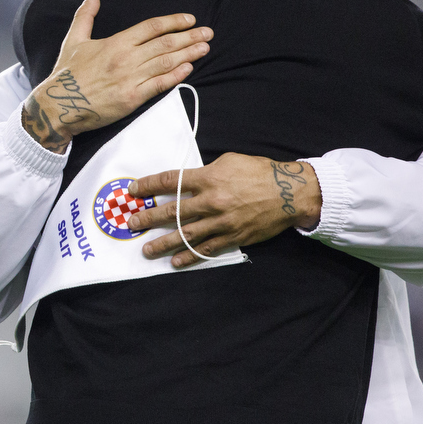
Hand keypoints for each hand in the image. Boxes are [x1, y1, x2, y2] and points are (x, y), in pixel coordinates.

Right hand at [21, 0, 211, 152]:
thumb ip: (86, 15)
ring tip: (205, 47)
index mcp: (116, 42)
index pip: (152, 27)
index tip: (189, 19)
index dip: (174, 21)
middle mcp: (127, 58)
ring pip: (167, 62)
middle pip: (166, 43)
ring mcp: (131, 79)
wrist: (59, 105)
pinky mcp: (132, 99)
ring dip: (189, 54)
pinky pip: (159, 85)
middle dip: (190, 36)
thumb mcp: (74, 39)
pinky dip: (176, 76)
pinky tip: (189, 68)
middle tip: (208, 32)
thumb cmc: (66, 73)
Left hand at [125, 153, 321, 266]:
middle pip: (172, 211)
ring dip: (163, 243)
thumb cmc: (259, 172)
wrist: (290, 193)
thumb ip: (205, 172)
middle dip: (149, 218)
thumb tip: (185, 182)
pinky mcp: (232, 237)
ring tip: (147, 250)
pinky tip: (175, 262)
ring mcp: (221, 222)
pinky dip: (189, 257)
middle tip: (132, 224)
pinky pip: (206, 249)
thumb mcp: (228, 162)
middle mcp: (212, 201)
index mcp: (209, 178)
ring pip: (185, 235)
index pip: (170, 182)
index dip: (149, 186)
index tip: (133, 190)